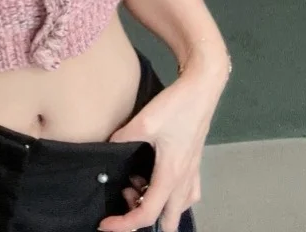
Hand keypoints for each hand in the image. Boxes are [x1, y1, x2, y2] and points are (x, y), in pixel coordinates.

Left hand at [97, 59, 227, 231]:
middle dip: (142, 217)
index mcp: (170, 175)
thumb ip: (123, 137)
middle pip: (167, 218)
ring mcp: (192, 171)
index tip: (104, 224)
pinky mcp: (194, 161)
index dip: (124, 224)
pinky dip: (169, 195)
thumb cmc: (176, 106)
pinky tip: (155, 180)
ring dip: (157, 205)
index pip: (147, 214)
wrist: (202, 87)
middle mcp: (184, 179)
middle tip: (123, 199)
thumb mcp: (144, 121)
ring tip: (135, 185)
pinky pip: (186, 192)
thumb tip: (107, 147)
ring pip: (178, 207)